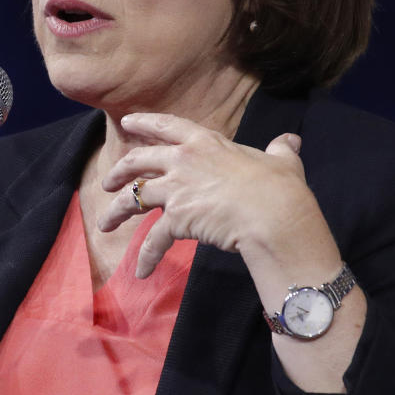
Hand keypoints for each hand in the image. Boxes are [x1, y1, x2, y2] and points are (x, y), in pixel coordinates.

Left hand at [98, 113, 335, 280]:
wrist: (275, 216)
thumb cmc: (280, 188)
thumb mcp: (282, 162)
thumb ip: (280, 150)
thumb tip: (290, 141)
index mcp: (205, 142)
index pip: (167, 125)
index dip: (144, 122)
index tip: (127, 122)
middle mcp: (184, 160)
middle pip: (138, 161)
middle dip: (119, 171)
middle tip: (108, 181)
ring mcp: (177, 189)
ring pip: (133, 198)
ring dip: (116, 212)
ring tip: (104, 224)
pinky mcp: (176, 218)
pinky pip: (153, 239)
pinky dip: (145, 256)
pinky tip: (140, 272)